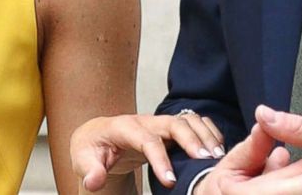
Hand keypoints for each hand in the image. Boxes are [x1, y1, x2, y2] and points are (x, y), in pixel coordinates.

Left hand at [72, 112, 227, 190]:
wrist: (97, 136)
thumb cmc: (91, 149)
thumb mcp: (83, 160)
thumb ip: (89, 171)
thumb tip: (94, 181)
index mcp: (124, 128)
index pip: (146, 139)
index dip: (160, 158)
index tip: (170, 180)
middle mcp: (145, 121)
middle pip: (174, 123)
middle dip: (192, 140)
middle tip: (206, 161)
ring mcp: (159, 122)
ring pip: (188, 120)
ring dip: (204, 135)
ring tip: (217, 156)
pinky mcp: (168, 128)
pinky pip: (194, 123)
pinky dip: (208, 132)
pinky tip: (218, 149)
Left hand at [203, 105, 301, 194]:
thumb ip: (298, 128)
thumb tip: (264, 114)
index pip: (257, 194)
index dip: (236, 183)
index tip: (234, 168)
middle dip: (252, 182)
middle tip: (250, 164)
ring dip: (270, 186)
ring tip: (278, 163)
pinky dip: (287, 189)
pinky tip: (299, 172)